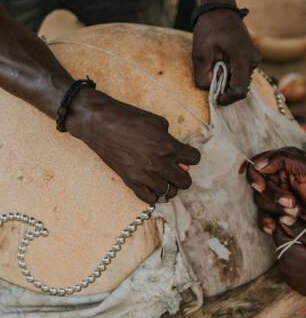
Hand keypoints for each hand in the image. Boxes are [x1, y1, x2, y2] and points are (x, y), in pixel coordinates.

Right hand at [67, 89, 200, 203]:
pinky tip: (153, 185)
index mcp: (167, 146)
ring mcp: (144, 175)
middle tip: (176, 168)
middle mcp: (158, 164)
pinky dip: (155, 194)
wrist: (100, 124)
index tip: (185, 154)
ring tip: (163, 175)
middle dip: (183, 174)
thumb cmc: (128, 118)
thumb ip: (171, 140)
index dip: (191, 156)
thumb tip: (179, 157)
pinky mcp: (130, 182)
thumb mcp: (156, 122)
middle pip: (185, 182)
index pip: (194, 159)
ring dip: (169, 184)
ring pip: (169, 192)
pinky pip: (150, 199)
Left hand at [192, 9, 260, 104]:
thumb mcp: (200, 53)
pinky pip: (241, 72)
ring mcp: (254, 58)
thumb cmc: (210, 28)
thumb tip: (208, 89)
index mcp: (243, 59)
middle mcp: (253, 60)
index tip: (216, 98)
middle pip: (241, 87)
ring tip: (215, 64)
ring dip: (228, 80)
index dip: (228, 99)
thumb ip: (202, 75)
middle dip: (226, 88)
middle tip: (211, 75)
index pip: (239, 90)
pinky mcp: (251, 57)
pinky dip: (231, 73)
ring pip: (241, 80)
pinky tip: (221, 61)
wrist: (219, 9)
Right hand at [247, 147, 305, 232]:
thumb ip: (281, 159)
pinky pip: (263, 217)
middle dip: (273, 197)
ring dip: (276, 210)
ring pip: (260, 203)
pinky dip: (266, 223)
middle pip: (257, 187)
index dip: (254, 177)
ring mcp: (276, 196)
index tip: (261, 186)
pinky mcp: (278, 211)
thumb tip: (258, 164)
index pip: (255, 166)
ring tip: (295, 213)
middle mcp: (276, 178)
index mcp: (281, 163)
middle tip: (293, 202)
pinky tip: (273, 227)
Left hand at [273, 219, 305, 311]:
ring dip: (297, 242)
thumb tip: (283, 217)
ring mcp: (287, 275)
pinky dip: (299, 253)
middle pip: (281, 238)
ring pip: (286, 248)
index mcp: (290, 256)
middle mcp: (283, 267)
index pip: (278, 227)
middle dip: (293, 231)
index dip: (288, 218)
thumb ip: (304, 231)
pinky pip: (290, 259)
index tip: (303, 217)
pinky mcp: (293, 280)